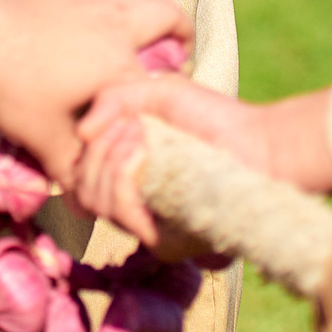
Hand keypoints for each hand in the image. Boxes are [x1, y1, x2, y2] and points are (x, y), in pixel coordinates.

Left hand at [0, 0, 184, 187]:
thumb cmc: (15, 86)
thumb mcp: (44, 137)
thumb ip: (70, 168)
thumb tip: (85, 204)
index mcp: (119, 66)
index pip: (159, 84)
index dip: (168, 97)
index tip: (168, 108)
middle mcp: (117, 27)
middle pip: (169, 15)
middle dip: (182, 31)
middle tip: (181, 49)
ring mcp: (92, 1)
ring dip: (148, 10)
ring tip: (149, 26)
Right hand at [72, 75, 275, 243]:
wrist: (255, 141)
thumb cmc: (211, 116)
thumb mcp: (155, 92)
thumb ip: (112, 98)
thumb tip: (81, 133)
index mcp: (125, 179)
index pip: (76, 181)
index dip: (85, 150)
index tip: (116, 122)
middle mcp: (132, 207)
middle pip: (80, 190)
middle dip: (98, 149)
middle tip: (133, 126)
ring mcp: (146, 226)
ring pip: (95, 200)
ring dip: (110, 158)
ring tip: (141, 137)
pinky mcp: (165, 240)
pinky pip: (122, 214)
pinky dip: (123, 176)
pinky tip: (142, 151)